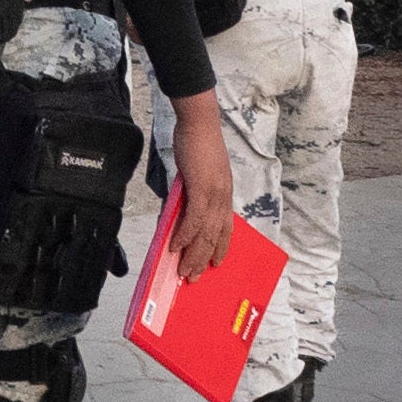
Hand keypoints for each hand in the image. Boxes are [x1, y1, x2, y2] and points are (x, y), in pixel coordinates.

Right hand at [165, 99, 238, 278]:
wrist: (199, 123)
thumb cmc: (198, 143)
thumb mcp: (198, 173)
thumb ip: (193, 192)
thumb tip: (180, 209)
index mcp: (224, 194)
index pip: (226, 228)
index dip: (221, 247)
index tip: (215, 263)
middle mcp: (223, 198)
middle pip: (215, 237)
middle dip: (204, 260)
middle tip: (193, 277)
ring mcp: (214, 194)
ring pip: (206, 234)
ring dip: (194, 255)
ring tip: (184, 270)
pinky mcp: (202, 189)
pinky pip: (194, 219)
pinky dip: (185, 235)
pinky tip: (176, 246)